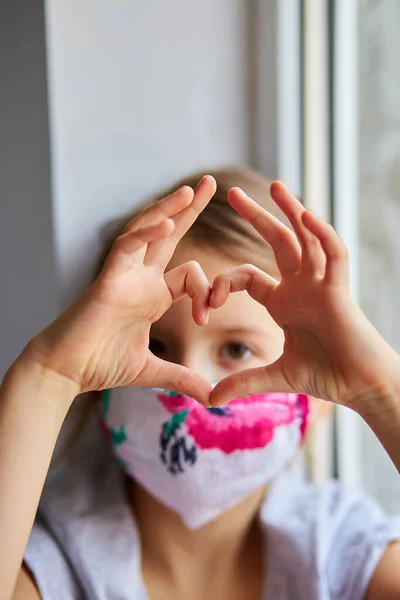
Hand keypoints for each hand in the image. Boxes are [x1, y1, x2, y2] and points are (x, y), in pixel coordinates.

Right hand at [27, 176, 216, 404]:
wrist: (66, 371)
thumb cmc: (100, 365)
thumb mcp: (153, 370)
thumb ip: (182, 376)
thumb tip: (212, 396)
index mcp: (153, 295)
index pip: (189, 273)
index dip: (207, 291)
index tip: (206, 317)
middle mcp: (140, 278)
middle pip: (168, 234)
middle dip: (189, 210)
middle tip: (211, 184)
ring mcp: (124, 274)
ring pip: (148, 230)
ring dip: (170, 209)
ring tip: (193, 189)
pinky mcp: (107, 277)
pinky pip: (127, 246)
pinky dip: (146, 233)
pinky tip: (167, 222)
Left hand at [210, 182, 399, 408]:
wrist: (360, 387)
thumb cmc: (326, 376)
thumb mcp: (275, 376)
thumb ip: (243, 381)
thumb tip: (209, 399)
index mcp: (282, 302)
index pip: (247, 276)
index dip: (223, 283)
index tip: (207, 302)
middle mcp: (301, 286)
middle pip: (276, 242)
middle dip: (255, 216)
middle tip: (231, 193)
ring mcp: (321, 284)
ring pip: (306, 238)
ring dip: (291, 211)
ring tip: (274, 185)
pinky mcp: (340, 290)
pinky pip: (333, 254)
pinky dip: (321, 235)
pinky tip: (305, 216)